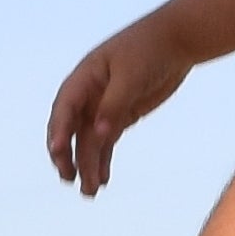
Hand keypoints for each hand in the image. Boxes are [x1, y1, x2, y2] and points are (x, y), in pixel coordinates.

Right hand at [46, 12, 191, 196]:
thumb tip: (98, 134)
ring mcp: (103, 107)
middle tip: (68, 178)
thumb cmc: (149, 51)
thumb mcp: (131, 77)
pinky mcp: (119, 116)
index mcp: (84, 78)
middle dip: (67, 155)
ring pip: (89, 141)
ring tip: (89, 192)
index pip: (65, 108)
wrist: (176, 42)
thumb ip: (114, 105)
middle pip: (71, 129)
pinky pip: (105, 143)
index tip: (58, 151)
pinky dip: (103, 161)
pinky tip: (101, 180)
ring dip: (87, 165)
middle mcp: (88, 94)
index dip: (59, 129)